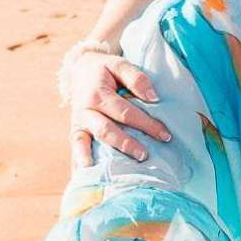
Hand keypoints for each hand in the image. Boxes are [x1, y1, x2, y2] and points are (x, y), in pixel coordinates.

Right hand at [68, 51, 168, 167]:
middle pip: (108, 130)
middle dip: (128, 144)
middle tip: (145, 156)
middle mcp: (85, 110)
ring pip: (88, 142)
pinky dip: (78, 162)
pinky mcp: (75, 131)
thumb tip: (154, 98)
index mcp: (98, 93)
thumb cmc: (104, 69)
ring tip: (112, 173)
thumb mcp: (119, 64)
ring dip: (100, 158)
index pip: (126, 112)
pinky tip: (84, 176)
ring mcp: (78, 122)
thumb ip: (137, 78)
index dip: (147, 124)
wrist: (79, 69)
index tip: (165, 135)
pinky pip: (76, 148)